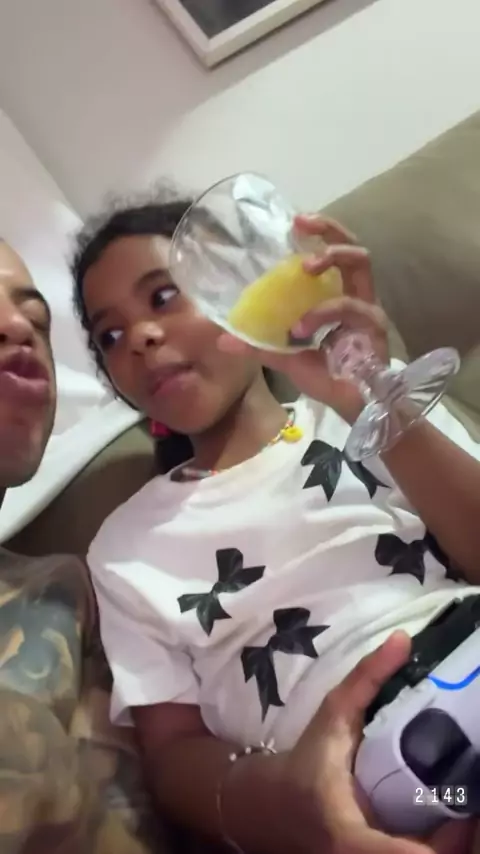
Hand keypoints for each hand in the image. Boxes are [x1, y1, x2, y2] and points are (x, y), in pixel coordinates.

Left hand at [218, 214, 389, 423]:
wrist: (354, 407)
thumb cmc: (328, 377)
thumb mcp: (286, 357)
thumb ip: (260, 344)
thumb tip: (223, 339)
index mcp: (338, 297)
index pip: (335, 256)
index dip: (319, 234)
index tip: (293, 222)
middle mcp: (357, 296)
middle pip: (353, 247)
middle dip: (329, 230)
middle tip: (300, 224)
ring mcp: (368, 307)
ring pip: (360, 263)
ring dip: (331, 257)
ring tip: (304, 265)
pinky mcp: (374, 322)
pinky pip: (347, 306)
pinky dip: (321, 313)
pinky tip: (301, 328)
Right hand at [283, 631, 475, 853]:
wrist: (276, 804)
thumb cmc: (307, 760)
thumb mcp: (333, 714)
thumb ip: (367, 677)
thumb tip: (403, 639)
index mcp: (349, 836)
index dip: (436, 846)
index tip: (462, 815)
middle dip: (458, 836)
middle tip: (475, 796)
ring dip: (455, 839)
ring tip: (471, 801)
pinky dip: (442, 843)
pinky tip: (457, 815)